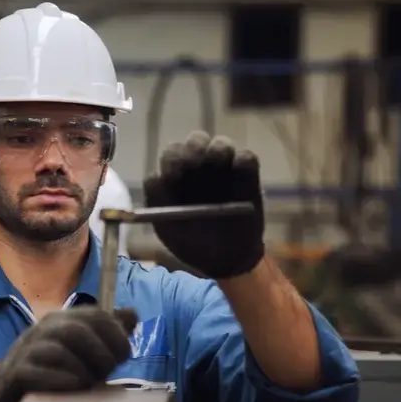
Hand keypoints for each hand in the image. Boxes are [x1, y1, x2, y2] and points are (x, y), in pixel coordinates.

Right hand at [0, 306, 137, 401]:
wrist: (9, 389)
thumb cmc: (55, 369)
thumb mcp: (84, 349)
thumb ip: (107, 333)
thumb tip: (132, 315)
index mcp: (64, 319)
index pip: (96, 315)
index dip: (116, 334)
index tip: (124, 356)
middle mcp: (45, 329)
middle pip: (77, 331)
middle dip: (100, 354)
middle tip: (106, 373)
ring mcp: (27, 350)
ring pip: (57, 350)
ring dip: (81, 370)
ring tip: (89, 384)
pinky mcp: (16, 374)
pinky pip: (35, 373)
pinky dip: (60, 381)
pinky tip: (73, 388)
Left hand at [144, 131, 264, 278]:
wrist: (223, 260)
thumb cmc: (191, 242)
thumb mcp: (167, 227)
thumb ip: (156, 202)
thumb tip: (154, 178)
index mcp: (176, 176)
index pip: (172, 154)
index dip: (172, 160)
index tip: (174, 175)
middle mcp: (198, 166)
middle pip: (196, 141)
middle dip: (194, 147)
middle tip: (195, 162)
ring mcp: (224, 168)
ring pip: (221, 144)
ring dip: (218, 150)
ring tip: (218, 165)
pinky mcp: (247, 175)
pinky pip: (246, 158)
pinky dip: (242, 162)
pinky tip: (240, 178)